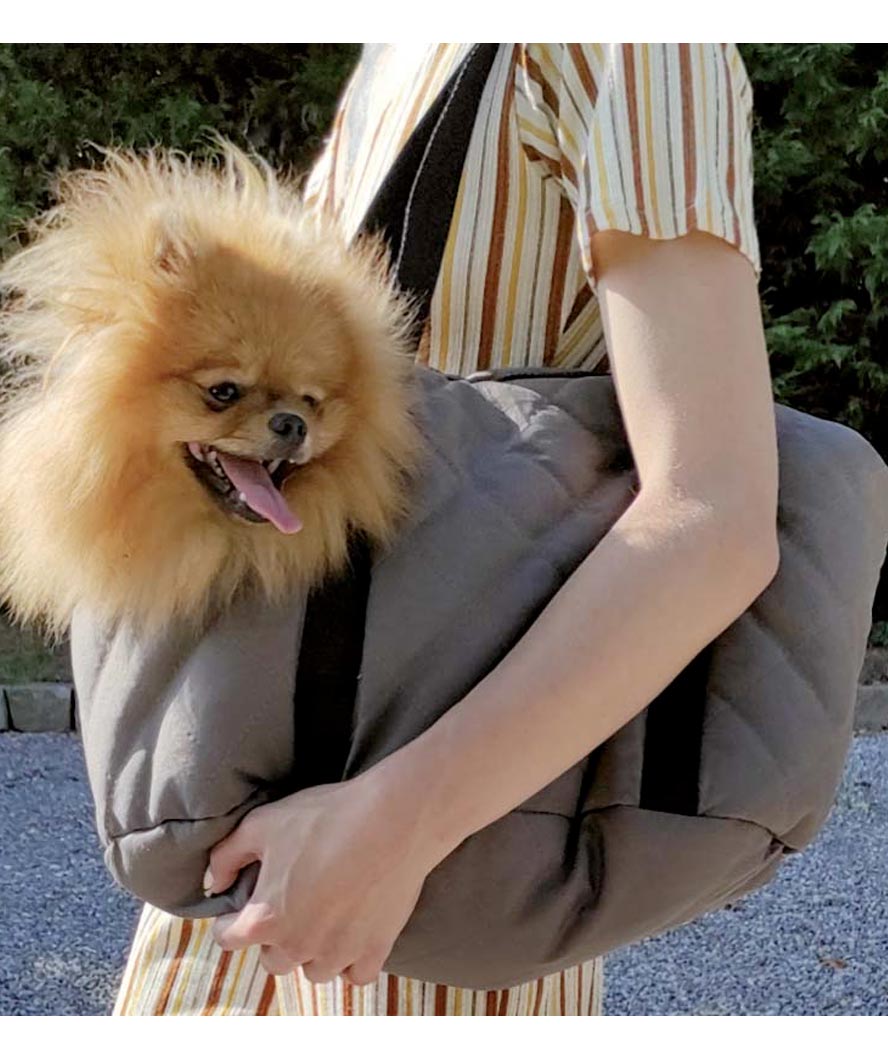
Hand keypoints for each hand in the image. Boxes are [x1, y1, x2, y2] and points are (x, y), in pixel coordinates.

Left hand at [206, 770, 445, 984]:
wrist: (392, 820)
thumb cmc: (325, 817)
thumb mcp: (264, 823)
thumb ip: (227, 856)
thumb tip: (215, 883)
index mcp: (265, 919)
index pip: (228, 939)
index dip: (231, 920)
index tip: (242, 907)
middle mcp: (297, 946)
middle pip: (274, 960)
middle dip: (276, 937)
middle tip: (293, 904)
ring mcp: (338, 953)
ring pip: (315, 970)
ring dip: (314, 950)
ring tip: (325, 916)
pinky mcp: (375, 951)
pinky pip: (355, 975)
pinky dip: (352, 960)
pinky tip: (353, 933)